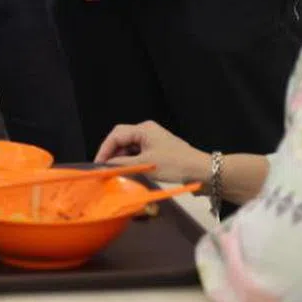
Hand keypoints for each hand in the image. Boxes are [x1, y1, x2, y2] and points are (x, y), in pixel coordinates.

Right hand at [95, 120, 210, 186]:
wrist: (203, 171)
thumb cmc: (176, 165)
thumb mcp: (147, 165)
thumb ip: (124, 163)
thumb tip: (107, 165)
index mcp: (143, 129)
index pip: (117, 135)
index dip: (105, 149)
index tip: (98, 163)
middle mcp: (147, 131)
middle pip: (122, 140)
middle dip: (113, 154)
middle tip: (106, 168)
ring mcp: (154, 141)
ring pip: (131, 148)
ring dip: (123, 159)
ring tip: (117, 172)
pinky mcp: (159, 151)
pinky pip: (140, 153)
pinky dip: (133, 162)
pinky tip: (131, 172)